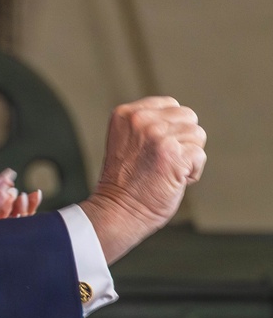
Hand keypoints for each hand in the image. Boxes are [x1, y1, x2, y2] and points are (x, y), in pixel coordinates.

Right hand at [80, 97, 205, 262]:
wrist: (117, 212)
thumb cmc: (124, 183)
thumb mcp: (128, 140)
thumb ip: (149, 124)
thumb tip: (183, 119)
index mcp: (127, 114)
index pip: (171, 105)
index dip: (171, 129)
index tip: (154, 150)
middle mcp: (142, 121)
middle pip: (188, 118)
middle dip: (182, 141)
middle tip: (160, 163)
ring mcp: (158, 137)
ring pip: (197, 136)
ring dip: (187, 157)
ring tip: (165, 172)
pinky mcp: (174, 155)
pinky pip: (199, 157)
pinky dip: (191, 173)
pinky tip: (172, 181)